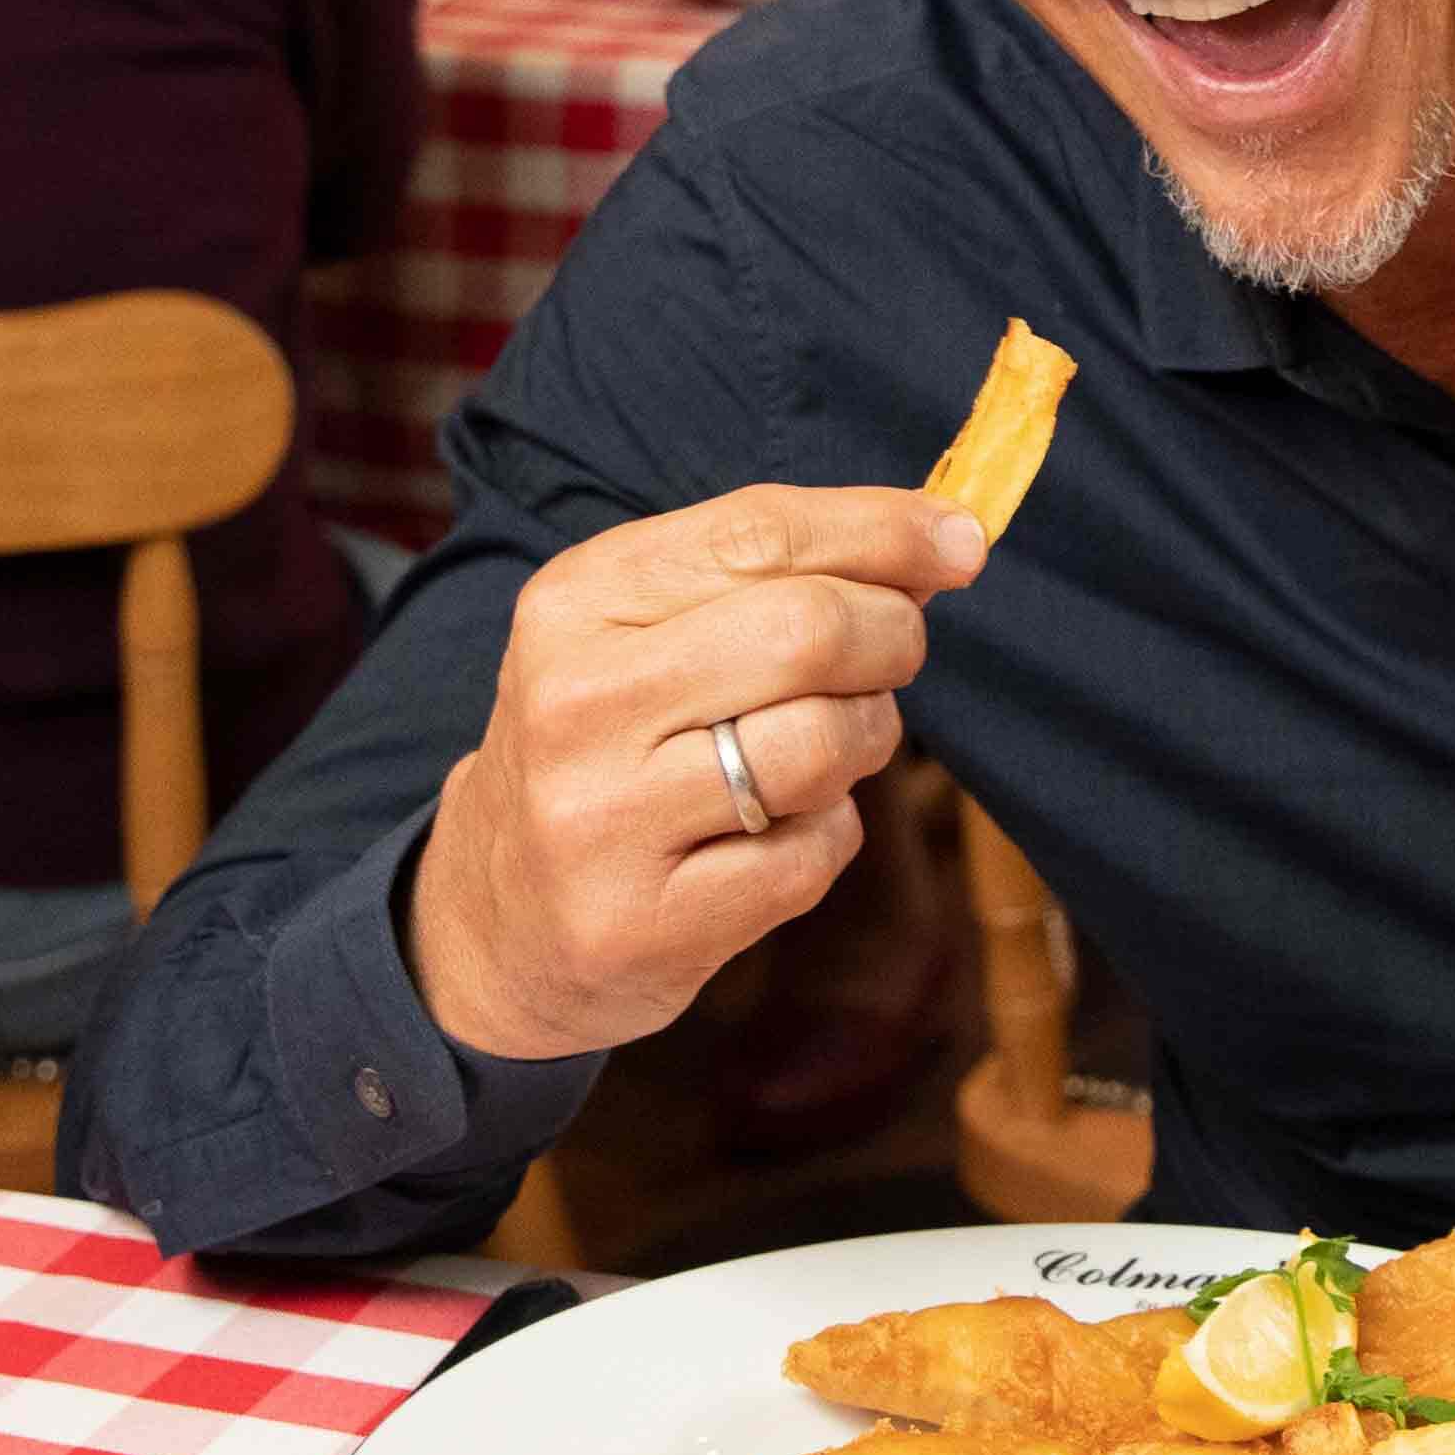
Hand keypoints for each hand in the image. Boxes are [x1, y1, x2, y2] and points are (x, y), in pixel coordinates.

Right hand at [411, 483, 983, 1063]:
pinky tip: (777, 835)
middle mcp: (576, 702)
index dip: (883, 530)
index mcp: (574, 601)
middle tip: (893, 654)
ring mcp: (603, 821)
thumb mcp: (643, 628)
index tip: (959, 542)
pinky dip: (827, 835)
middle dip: (890, 637)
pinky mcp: (642, 924)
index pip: (759, 532)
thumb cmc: (607, 745)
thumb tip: (945, 537)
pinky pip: (812, 854)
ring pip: (824, 745)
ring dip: (866, 739)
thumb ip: (772, 569)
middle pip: (809, 631)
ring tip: (828, 748)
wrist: (495, 917)